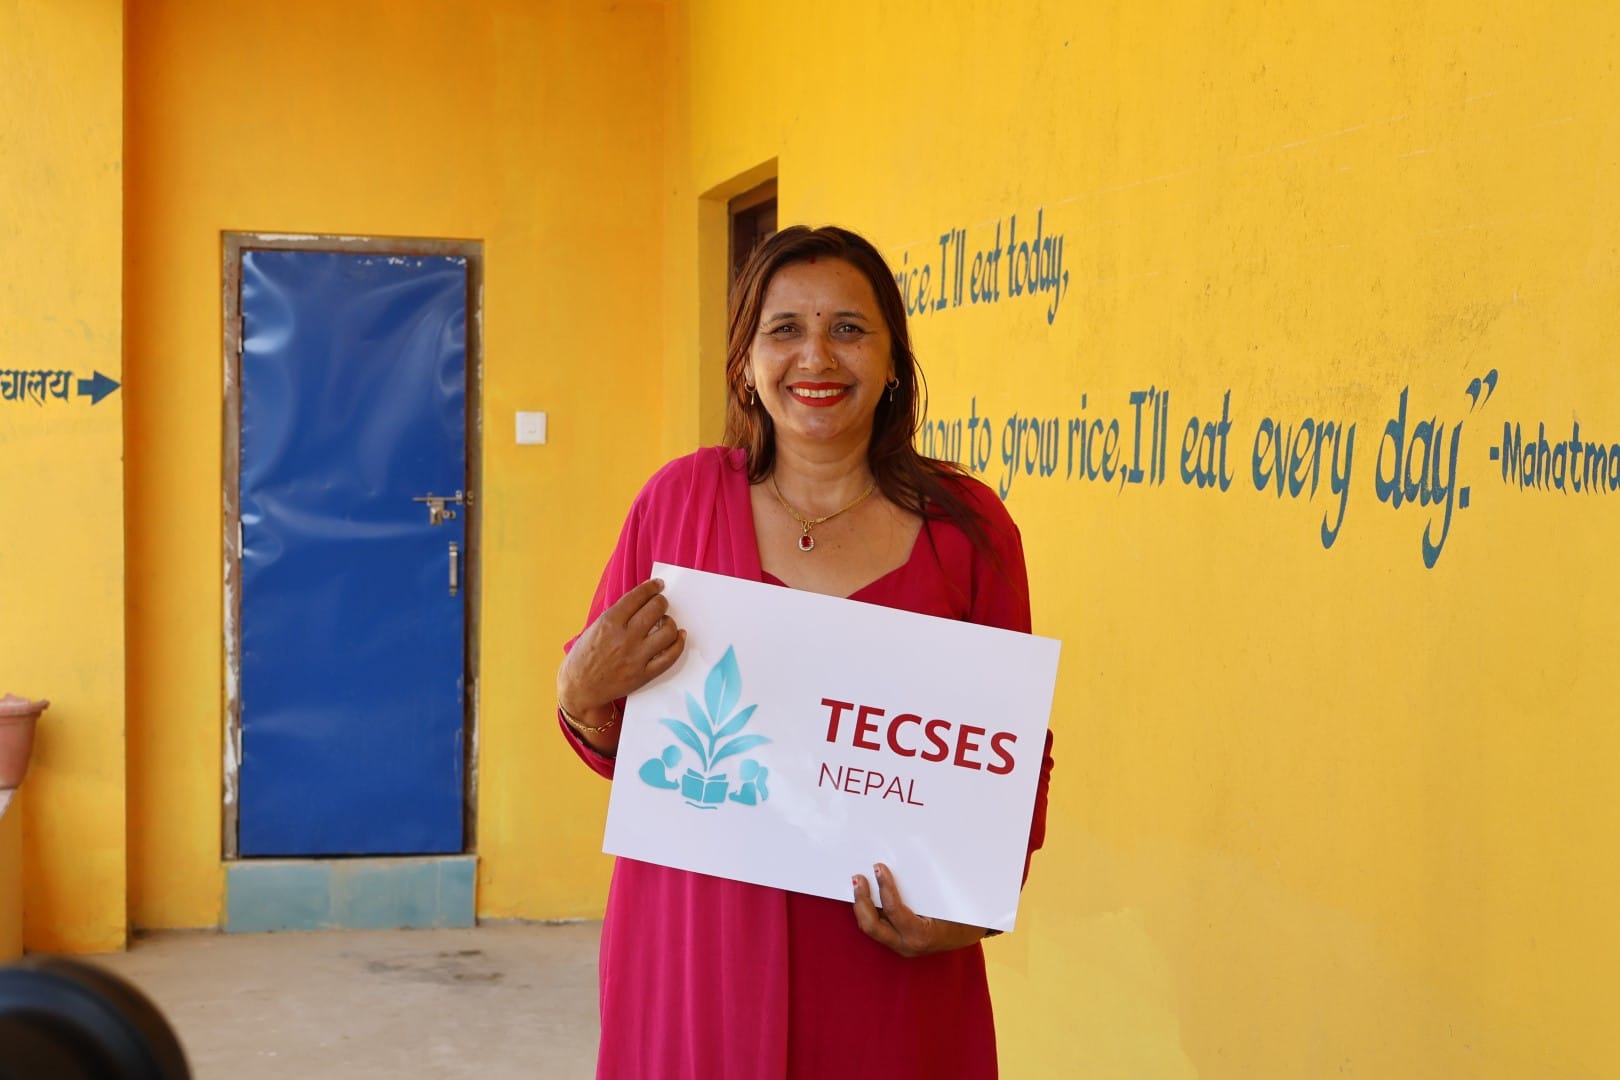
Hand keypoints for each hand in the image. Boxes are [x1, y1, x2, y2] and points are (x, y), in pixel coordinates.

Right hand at [559, 578, 685, 713]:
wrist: (579, 689)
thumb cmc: (583, 658)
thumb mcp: (594, 628)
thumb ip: (616, 616)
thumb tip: (640, 602)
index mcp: (609, 623)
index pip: (638, 597)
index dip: (652, 588)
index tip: (658, 585)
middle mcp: (624, 638)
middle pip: (655, 609)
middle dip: (661, 602)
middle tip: (661, 603)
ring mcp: (636, 657)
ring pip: (667, 632)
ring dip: (670, 622)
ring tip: (666, 622)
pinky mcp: (643, 674)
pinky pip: (670, 657)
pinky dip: (678, 644)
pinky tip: (679, 637)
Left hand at [851, 863, 992, 956]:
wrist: (967, 936)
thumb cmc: (960, 915)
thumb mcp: (946, 901)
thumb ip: (925, 887)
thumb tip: (905, 862)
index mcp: (921, 935)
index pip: (894, 910)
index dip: (884, 886)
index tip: (879, 867)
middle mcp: (906, 945)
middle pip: (871, 926)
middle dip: (861, 900)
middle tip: (858, 878)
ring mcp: (899, 947)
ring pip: (870, 928)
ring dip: (861, 905)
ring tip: (858, 885)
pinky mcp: (896, 943)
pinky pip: (877, 927)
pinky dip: (869, 911)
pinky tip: (865, 896)